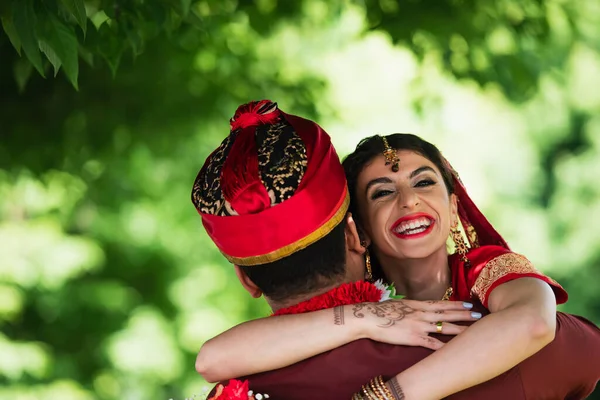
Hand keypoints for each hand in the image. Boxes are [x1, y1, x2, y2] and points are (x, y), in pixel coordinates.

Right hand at [348, 300, 480, 349]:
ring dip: (460, 328)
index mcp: (418, 305)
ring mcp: (419, 325)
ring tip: (473, 330)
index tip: (470, 304)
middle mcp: (422, 314)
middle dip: (464, 314)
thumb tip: (420, 307)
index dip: (457, 304)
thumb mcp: (400, 304)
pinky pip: (432, 343)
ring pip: (444, 327)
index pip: (442, 304)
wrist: (369, 317)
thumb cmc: (382, 311)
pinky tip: (453, 349)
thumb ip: (413, 307)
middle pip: (447, 314)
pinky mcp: (413, 338)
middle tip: (479, 315)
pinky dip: (443, 346)